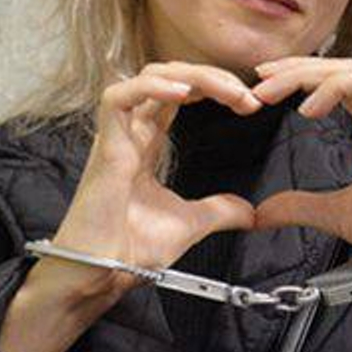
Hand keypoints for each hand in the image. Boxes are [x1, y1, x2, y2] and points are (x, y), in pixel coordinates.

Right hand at [12, 62, 262, 312]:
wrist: (102, 275)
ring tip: (229, 92)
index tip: (250, 105)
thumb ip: (219, 211)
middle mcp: (131, 132)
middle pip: (169, 77)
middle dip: (212, 77)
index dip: (215, 89)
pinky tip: (184, 93)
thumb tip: (250, 212)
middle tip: (249, 97)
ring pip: (148, 77)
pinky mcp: (105, 148)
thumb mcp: (191, 223)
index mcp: (147, 143)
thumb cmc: (129, 249)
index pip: (180, 94)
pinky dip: (151, 87)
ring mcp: (117, 137)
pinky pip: (117, 98)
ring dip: (193, 76)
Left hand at [248, 57, 351, 272]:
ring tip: (307, 110)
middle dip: (304, 70)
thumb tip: (262, 212)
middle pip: (351, 69)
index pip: (336, 78)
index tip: (262, 80)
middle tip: (264, 85)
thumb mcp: (337, 215)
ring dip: (341, 86)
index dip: (299, 72)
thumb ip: (301, 206)